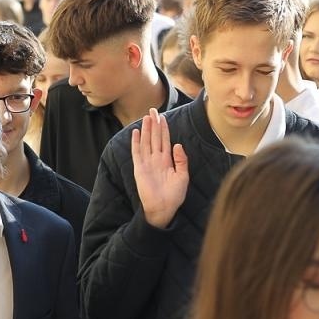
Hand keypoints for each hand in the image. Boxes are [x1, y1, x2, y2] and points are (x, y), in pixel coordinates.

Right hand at [132, 109, 187, 228]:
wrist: (163, 208)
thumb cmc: (174, 195)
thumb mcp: (183, 176)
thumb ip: (181, 160)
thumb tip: (177, 144)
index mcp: (167, 161)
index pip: (165, 140)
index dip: (163, 128)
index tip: (162, 117)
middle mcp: (156, 159)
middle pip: (154, 138)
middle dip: (154, 124)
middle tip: (153, 110)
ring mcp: (147, 163)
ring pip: (146, 142)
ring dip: (146, 129)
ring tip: (146, 117)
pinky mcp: (139, 168)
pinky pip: (137, 152)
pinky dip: (136, 142)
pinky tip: (135, 131)